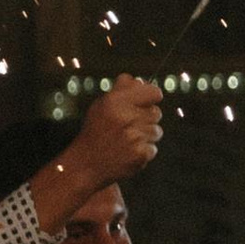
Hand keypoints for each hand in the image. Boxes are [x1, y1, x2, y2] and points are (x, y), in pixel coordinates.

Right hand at [58, 77, 164, 192]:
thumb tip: (138, 80)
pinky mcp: (140, 154)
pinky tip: (128, 151)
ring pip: (157, 131)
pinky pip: (153, 148)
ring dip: (146, 135)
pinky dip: (144, 151)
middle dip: (147, 118)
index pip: (153, 93)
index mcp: (116, 102)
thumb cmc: (96, 131)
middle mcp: (126, 118)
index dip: (152, 96)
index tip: (149, 101)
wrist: (87, 163)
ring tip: (129, 139)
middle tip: (131, 125)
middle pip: (157, 113)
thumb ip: (121, 91)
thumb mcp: (102, 105)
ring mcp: (134, 137)